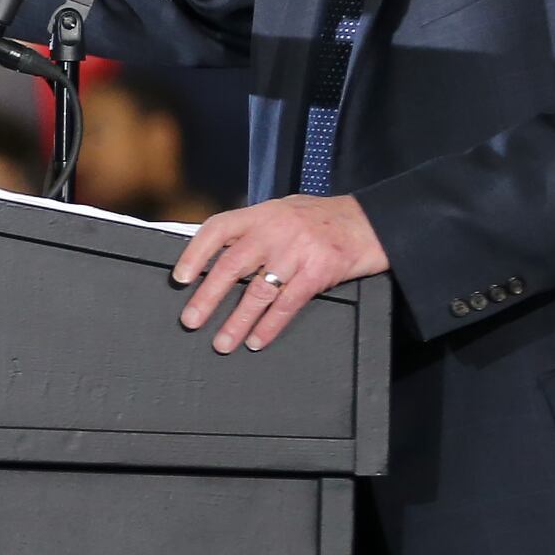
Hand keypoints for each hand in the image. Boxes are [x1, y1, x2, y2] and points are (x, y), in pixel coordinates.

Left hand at [171, 194, 389, 353]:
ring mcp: (298, 251)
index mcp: (263, 213)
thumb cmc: (324, 219)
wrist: (374, 222)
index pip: (218, 229)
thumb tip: (217, 256)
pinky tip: (256, 340)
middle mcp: (277, 230)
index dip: (195, 253)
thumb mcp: (285, 211)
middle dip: (207, 296)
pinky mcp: (319, 272)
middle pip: (232, 265)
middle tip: (191, 320)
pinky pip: (287, 304)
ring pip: (258, 291)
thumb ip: (255, 229)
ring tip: (222, 342)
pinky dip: (269, 326)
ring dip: (237, 321)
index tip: (180, 278)